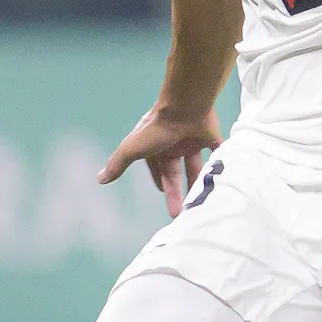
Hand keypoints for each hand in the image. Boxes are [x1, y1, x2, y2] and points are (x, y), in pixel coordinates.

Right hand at [100, 106, 221, 217]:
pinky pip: (217, 152)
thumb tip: (99, 179)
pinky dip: (220, 162)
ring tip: (200, 203)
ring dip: (196, 183)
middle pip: (175, 173)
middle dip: (176, 193)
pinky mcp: (209, 136)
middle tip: (179, 213)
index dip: (161, 185)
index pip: (158, 171)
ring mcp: (191, 140)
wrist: (185, 107)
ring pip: (195, 166)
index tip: (165, 199)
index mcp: (155, 147)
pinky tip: (223, 177)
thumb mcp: (131, 149)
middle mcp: (173, 144)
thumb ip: (117, 164)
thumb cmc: (156, 129)